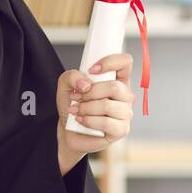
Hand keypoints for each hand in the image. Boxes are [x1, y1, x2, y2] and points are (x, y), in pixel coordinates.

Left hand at [56, 53, 135, 168]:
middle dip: (90, 92)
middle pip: (115, 87)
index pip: (125, 62)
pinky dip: (89, 120)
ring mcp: (125, 113)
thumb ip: (71, 77)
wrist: (69, 130)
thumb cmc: (73, 105)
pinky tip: (81, 120)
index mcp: (116, 79)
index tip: (91, 70)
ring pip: (108, 105)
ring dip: (86, 108)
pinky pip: (107, 123)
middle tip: (76, 97)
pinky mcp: (122, 129)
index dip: (110, 62)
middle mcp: (125, 95)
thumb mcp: (66, 86)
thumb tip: (85, 84)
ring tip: (76, 110)